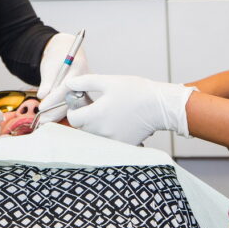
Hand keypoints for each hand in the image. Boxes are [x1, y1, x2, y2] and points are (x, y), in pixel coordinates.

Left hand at [36, 33, 90, 122]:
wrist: (66, 52)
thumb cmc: (58, 56)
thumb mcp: (50, 65)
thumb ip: (47, 81)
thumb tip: (42, 95)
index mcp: (79, 68)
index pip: (66, 87)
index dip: (53, 99)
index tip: (42, 107)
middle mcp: (86, 81)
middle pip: (72, 100)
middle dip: (56, 111)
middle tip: (42, 119)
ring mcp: (86, 89)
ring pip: (73, 106)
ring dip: (58, 114)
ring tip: (45, 121)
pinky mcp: (83, 95)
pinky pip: (73, 106)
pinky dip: (61, 112)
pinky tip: (52, 118)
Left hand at [63, 74, 194, 146]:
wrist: (160, 106)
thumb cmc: (136, 91)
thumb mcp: (108, 81)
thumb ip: (85, 82)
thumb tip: (68, 84)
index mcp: (96, 116)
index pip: (73, 119)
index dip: (74, 110)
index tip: (83, 102)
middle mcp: (102, 132)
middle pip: (82, 128)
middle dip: (85, 117)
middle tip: (96, 105)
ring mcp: (112, 141)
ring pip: (94, 135)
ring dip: (96, 125)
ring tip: (109, 112)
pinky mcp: (123, 146)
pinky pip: (108, 141)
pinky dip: (108, 132)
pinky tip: (118, 120)